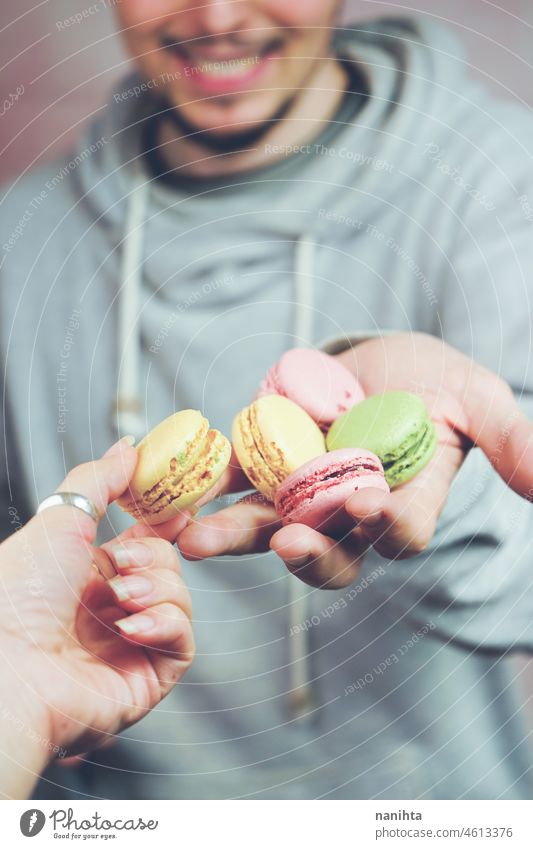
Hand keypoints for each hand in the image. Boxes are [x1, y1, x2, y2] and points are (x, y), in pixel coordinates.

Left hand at [0, 438, 193, 797]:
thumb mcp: (59, 519)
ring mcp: (128, 646)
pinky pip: (183, 643)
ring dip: (157, 589)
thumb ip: (99, 479)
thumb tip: (128, 448)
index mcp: (86, 575)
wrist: (6, 665)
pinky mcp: (145, 678)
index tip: (181, 508)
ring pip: (180, 601)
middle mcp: (108, 610)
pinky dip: (165, 624)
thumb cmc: (16, 595)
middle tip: (123, 563)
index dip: (164, 525)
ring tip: (122, 597)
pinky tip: (131, 626)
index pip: (143, 544)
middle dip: (152, 558)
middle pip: (167, 567)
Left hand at [177, 333, 532, 587]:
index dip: (386, 527)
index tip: (369, 506)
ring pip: (270, 526)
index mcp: (406, 503)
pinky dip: (209, 486)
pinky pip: (235, 481)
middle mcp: (351, 511)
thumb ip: (513, 444)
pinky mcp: (267, 463)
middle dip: (307, 555)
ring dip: (234, 535)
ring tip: (196, 540)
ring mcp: (304, 491)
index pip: (400, 533)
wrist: (382, 360)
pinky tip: (179, 491)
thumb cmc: (437, 381)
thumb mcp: (479, 401)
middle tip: (285, 546)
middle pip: (329, 552)